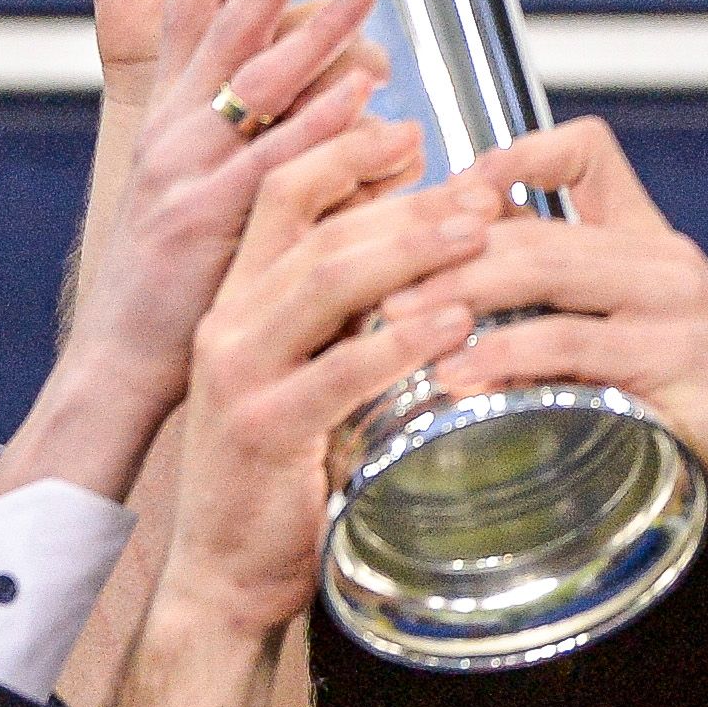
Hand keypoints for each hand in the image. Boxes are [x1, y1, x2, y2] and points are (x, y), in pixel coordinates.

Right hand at [39, 0, 392, 455]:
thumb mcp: (195, 203)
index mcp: (166, 124)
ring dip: (316, 31)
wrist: (118, 366)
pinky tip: (360, 93)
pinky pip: (273, 165)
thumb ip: (243, 151)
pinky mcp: (207, 224)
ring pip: (258, 87)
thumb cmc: (171, 291)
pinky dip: (319, 125)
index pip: (184, 18)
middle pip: (224, 30)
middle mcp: (170, 136)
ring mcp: (185, 176)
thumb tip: (308, 103)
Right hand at [166, 111, 489, 637]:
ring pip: (325, 281)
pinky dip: (400, 341)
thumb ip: (347, 314)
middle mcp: (228, 322)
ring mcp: (238, 373)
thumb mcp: (311, 374)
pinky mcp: (260, 428)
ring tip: (482, 236)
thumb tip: (425, 248)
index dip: (347, 152)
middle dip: (406, 199)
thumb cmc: (282, 475)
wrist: (225, 575)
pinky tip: (455, 325)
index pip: (283, 192)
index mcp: (238, 298)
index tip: (415, 131)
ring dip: (410, 251)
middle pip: (317, 226)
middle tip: (482, 189)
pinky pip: (338, 369)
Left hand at [410, 120, 707, 547]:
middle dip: (438, 246)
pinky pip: (568, 344)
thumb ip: (577, 314)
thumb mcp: (643, 343)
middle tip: (369, 275)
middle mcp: (662, 258)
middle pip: (529, 222)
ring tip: (391, 320)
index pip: (585, 149)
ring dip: (453, 293)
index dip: (509, 156)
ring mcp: (670, 305)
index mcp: (652, 241)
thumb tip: (476, 314)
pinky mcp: (671, 360)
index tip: (445, 197)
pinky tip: (453, 377)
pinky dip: (501, 357)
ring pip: (540, 271)